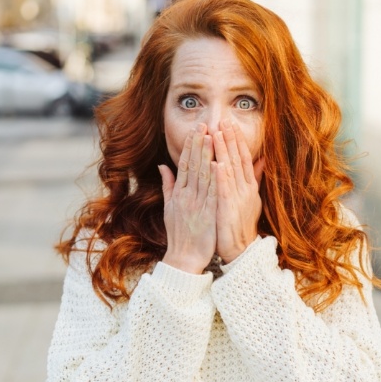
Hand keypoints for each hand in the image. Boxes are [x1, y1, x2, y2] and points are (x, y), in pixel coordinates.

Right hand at [159, 124, 216, 273]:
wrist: (183, 257)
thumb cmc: (179, 233)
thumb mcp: (168, 208)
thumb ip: (167, 185)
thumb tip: (163, 166)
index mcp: (177, 193)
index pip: (183, 164)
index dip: (189, 146)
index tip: (195, 130)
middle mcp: (185, 196)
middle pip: (192, 165)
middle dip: (198, 144)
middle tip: (203, 124)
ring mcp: (196, 205)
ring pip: (201, 176)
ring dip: (206, 155)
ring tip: (211, 137)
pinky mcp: (207, 215)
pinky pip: (211, 194)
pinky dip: (214, 179)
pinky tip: (217, 164)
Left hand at [214, 120, 264, 263]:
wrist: (241, 249)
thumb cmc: (241, 224)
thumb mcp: (251, 199)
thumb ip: (254, 178)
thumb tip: (262, 159)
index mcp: (248, 186)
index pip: (243, 158)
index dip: (237, 141)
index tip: (231, 124)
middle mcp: (245, 189)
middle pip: (238, 160)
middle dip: (231, 139)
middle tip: (224, 120)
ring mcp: (238, 199)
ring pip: (231, 170)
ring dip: (224, 152)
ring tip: (217, 134)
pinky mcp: (229, 210)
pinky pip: (224, 191)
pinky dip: (221, 177)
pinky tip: (216, 164)